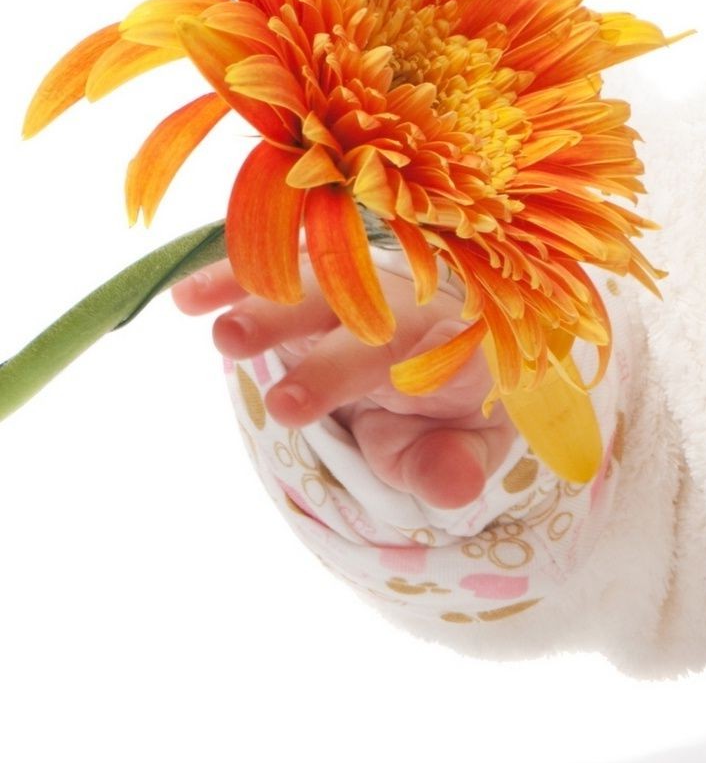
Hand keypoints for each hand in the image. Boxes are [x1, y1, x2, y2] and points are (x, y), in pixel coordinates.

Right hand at [172, 248, 521, 510]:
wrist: (418, 354)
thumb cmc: (435, 414)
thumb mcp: (449, 452)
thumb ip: (449, 468)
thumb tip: (452, 489)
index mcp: (456, 358)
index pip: (460, 362)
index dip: (447, 366)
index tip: (426, 378)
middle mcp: (409, 314)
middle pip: (376, 331)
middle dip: (332, 366)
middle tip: (287, 409)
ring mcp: (355, 290)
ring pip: (317, 291)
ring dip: (273, 312)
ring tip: (229, 338)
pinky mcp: (307, 278)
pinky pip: (271, 272)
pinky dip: (231, 279)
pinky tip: (189, 299)